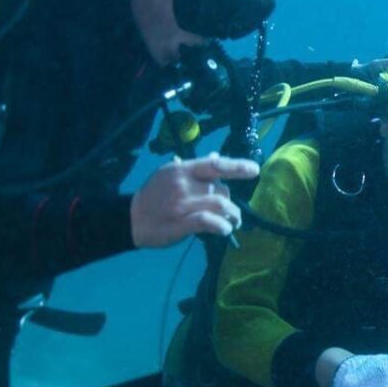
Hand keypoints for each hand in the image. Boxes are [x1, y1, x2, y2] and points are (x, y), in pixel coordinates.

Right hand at [131, 154, 258, 248]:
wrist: (132, 218)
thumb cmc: (156, 195)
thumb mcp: (171, 174)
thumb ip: (195, 168)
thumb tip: (217, 156)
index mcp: (182, 169)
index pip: (215, 164)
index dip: (237, 166)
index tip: (254, 170)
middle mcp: (184, 184)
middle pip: (221, 189)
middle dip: (231, 202)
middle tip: (233, 213)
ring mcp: (182, 204)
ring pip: (220, 205)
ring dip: (233, 216)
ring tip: (234, 222)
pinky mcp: (181, 223)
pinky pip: (209, 222)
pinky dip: (222, 226)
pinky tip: (225, 229)